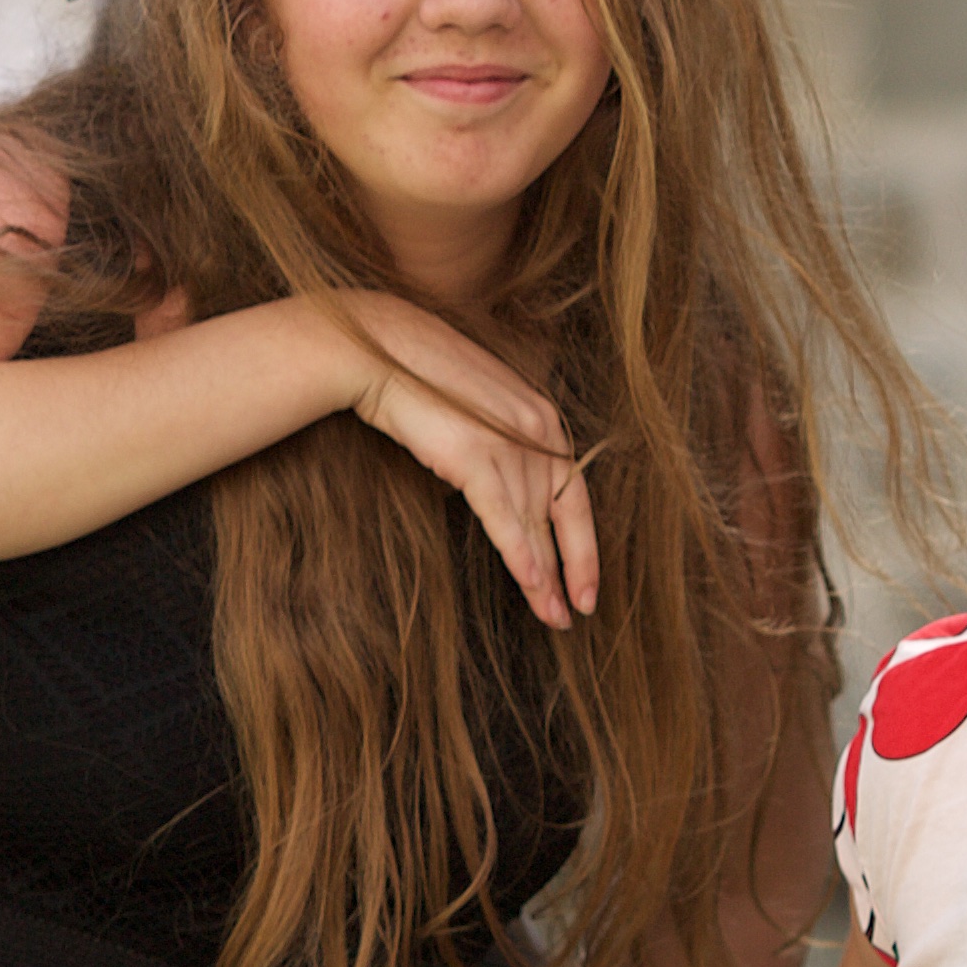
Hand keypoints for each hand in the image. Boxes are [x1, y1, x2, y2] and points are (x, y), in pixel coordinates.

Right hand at [319, 291, 600, 623]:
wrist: (380, 348)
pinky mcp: (477, 456)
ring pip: (535, 526)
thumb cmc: (420, 379)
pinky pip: (506, 520)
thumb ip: (501, 445)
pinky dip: (521, 557)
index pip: (575, 492)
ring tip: (551, 617)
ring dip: (543, 578)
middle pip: (562, 517)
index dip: (584, 544)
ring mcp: (510, 442)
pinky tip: (532, 586)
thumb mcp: (477, 411)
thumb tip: (504, 490)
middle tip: (574, 615)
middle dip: (570, 572)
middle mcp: (537, 430)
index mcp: (542, 418)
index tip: (586, 583)